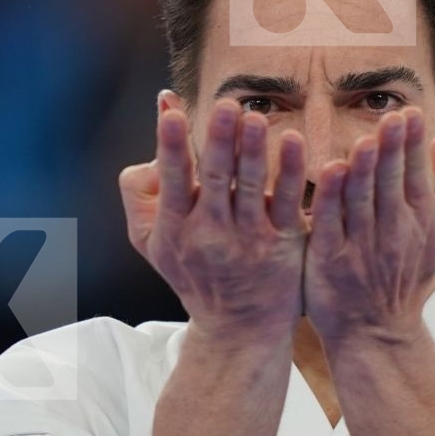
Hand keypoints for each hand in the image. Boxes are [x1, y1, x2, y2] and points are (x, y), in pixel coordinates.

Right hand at [119, 105, 308, 340]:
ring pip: (250, 187)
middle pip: (213, 179)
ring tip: (256, 118)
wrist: (237, 328)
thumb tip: (155, 124)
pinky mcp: (282, 243)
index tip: (172, 114)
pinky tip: (294, 142)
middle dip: (219, 141)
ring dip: (254, 151)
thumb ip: (140, 188)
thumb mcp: (150, 240)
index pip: (171, 180)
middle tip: (225, 106)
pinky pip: (287, 202)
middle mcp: (209, 234)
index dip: (170, 146)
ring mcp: (248, 240)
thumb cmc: (192, 272)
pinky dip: (291, 172)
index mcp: (174, 228)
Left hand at [302, 106, 434, 346]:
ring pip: (361, 200)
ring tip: (367, 141)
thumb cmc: (410, 272)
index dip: (413, 144)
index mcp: (421, 218)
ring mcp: (360, 246)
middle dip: (393, 150)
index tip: (410, 114)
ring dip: (364, 170)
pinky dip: (329, 197)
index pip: (417, 173)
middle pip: (391, 182)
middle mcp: (393, 230)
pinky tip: (330, 171)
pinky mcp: (328, 259)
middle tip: (394, 118)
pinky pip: (329, 222)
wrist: (377, 330)